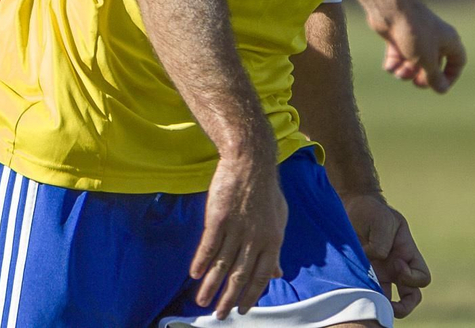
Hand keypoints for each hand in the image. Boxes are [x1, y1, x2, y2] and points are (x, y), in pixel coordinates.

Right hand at [192, 154, 287, 317]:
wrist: (251, 162)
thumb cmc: (266, 191)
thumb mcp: (279, 220)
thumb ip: (276, 249)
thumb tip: (278, 274)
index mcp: (272, 240)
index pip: (261, 276)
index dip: (250, 294)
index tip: (241, 309)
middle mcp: (255, 238)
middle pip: (239, 275)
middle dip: (227, 298)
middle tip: (219, 315)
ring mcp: (236, 228)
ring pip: (221, 264)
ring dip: (210, 285)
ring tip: (201, 301)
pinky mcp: (219, 217)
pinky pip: (209, 245)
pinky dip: (201, 261)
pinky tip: (195, 274)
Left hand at [343, 193, 429, 318]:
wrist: (352, 207)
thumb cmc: (371, 211)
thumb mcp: (381, 220)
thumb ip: (381, 242)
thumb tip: (373, 261)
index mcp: (407, 255)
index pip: (422, 278)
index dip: (412, 277)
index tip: (396, 262)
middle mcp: (396, 268)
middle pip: (410, 299)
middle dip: (403, 308)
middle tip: (388, 304)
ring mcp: (380, 273)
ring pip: (387, 301)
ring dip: (379, 304)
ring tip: (367, 300)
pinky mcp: (362, 274)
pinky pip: (366, 293)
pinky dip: (361, 296)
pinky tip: (353, 289)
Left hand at [376, 1, 466, 92]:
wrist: (390, 10)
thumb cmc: (414, 33)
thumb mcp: (427, 60)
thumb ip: (435, 78)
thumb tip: (442, 90)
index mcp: (449, 41)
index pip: (457, 62)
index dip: (450, 76)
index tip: (439, 86)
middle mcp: (434, 38)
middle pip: (433, 65)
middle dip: (424, 76)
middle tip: (416, 84)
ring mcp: (415, 37)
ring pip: (414, 62)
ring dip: (406, 72)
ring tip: (399, 72)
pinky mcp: (398, 37)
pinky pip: (398, 56)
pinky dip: (394, 63)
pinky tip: (390, 66)